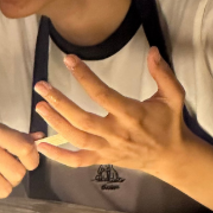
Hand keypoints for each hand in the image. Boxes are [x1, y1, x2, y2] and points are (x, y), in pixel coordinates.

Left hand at [33, 48, 193, 176]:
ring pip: (77, 138)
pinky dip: (59, 156)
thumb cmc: (169, 123)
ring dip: (56, 123)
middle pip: (83, 119)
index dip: (85, 77)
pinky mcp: (103, 159)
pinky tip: (41, 145)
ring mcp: (108, 148)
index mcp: (132, 115)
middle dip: (59, 102)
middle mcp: (117, 133)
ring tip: (39, 106)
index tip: (69, 60)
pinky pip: (78, 161)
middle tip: (41, 86)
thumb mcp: (173, 96)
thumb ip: (163, 74)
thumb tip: (152, 51)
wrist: (171, 157)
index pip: (103, 95)